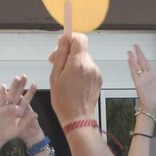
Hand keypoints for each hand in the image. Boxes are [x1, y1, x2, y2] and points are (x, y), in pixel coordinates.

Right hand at [0, 75, 42, 145]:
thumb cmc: (9, 133)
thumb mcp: (20, 128)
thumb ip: (27, 120)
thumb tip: (36, 114)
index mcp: (20, 111)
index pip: (26, 100)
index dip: (30, 92)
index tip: (34, 85)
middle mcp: (13, 107)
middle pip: (18, 94)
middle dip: (21, 85)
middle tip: (25, 76)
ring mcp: (6, 107)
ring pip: (10, 95)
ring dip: (13, 87)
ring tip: (16, 78)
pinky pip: (1, 100)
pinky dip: (2, 94)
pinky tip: (3, 87)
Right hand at [48, 3, 100, 123]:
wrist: (78, 118)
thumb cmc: (63, 100)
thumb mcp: (55, 76)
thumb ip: (60, 55)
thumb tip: (64, 39)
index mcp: (78, 63)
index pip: (80, 38)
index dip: (71, 37)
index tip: (63, 38)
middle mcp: (90, 65)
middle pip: (80, 48)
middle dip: (69, 51)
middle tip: (56, 61)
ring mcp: (96, 72)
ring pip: (84, 58)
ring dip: (74, 62)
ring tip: (65, 76)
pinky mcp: (99, 78)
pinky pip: (89, 67)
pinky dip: (81, 70)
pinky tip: (74, 82)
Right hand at [128, 45, 155, 116]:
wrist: (151, 107)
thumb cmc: (155, 100)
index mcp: (151, 77)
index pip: (146, 64)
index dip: (143, 57)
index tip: (140, 51)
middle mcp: (145, 77)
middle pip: (141, 62)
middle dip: (138, 54)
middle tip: (134, 46)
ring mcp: (141, 79)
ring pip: (136, 67)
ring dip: (133, 59)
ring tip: (130, 52)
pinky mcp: (138, 84)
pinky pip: (135, 74)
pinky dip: (132, 67)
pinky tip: (130, 61)